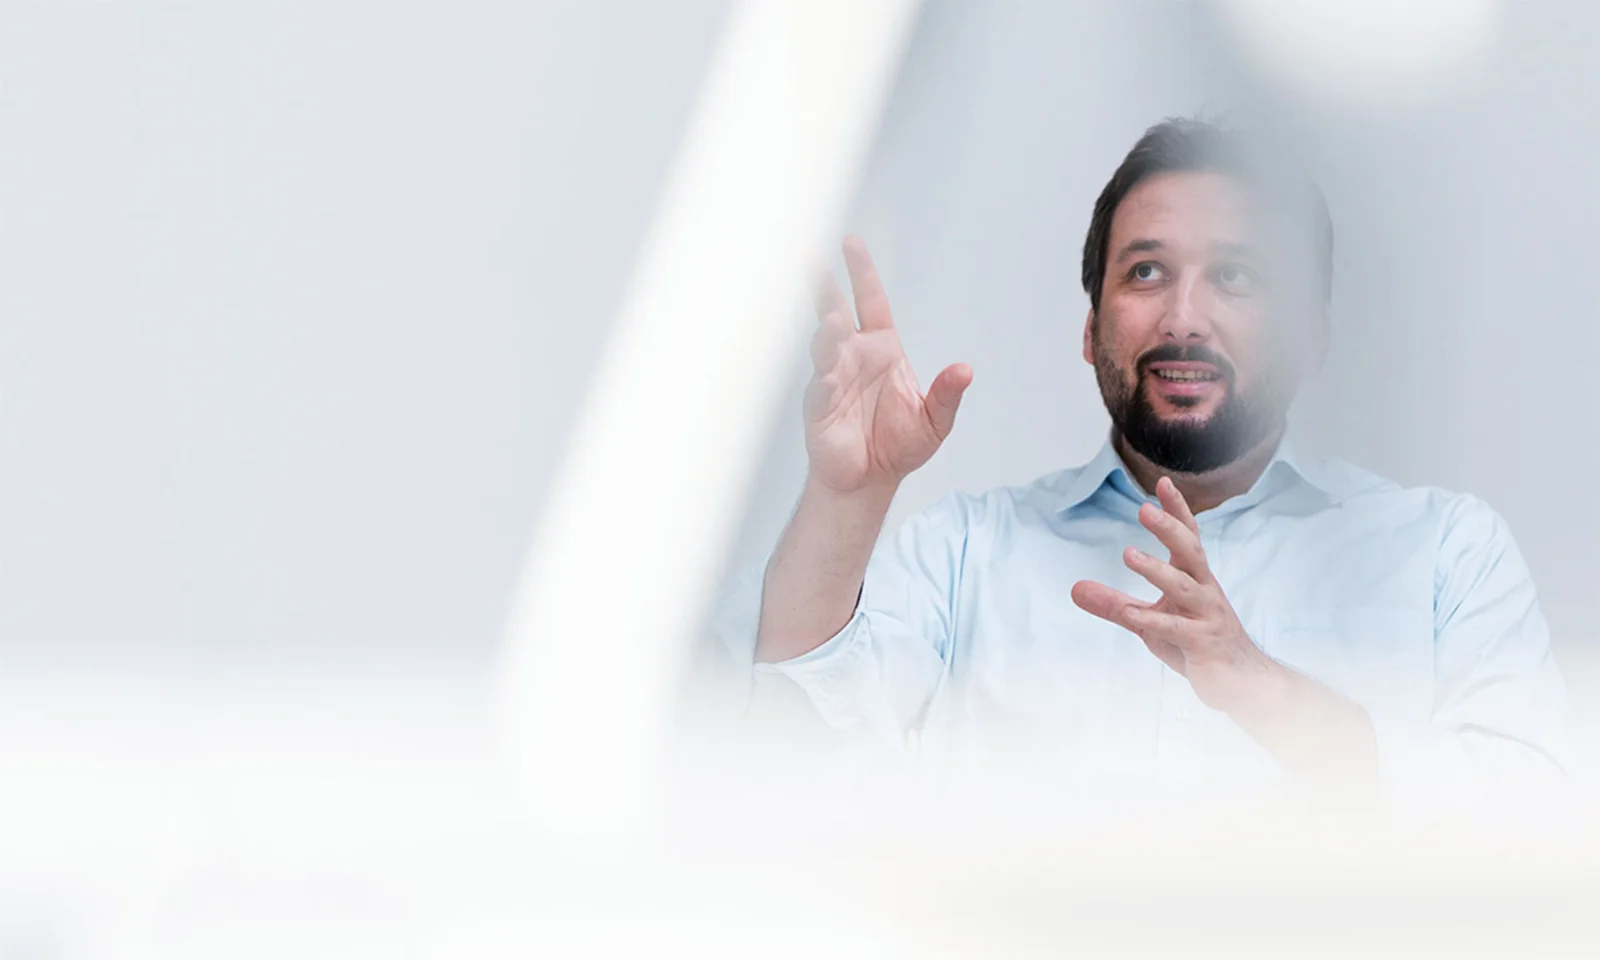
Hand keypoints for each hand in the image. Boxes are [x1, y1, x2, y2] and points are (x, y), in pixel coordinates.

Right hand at [804, 237, 971, 494]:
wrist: (869, 481)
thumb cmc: (897, 446)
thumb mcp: (934, 421)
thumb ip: (947, 394)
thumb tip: (965, 370)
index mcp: (881, 350)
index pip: (870, 301)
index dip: (862, 273)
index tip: (851, 244)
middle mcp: (853, 357)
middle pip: (835, 311)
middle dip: (825, 287)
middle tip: (814, 261)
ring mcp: (833, 378)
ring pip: (826, 346)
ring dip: (828, 335)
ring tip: (832, 323)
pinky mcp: (820, 406)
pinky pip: (822, 386)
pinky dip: (825, 379)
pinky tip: (829, 377)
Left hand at [1071, 477, 1378, 785]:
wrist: (1240, 684)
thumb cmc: (1194, 643)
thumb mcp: (1150, 621)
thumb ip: (1114, 604)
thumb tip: (1075, 588)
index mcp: (1195, 578)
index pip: (1188, 537)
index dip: (1177, 510)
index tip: (1162, 482)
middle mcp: (1204, 591)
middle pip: (1190, 552)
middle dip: (1169, 529)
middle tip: (1144, 509)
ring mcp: (1207, 616)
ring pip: (1183, 587)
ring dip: (1156, 570)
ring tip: (1128, 553)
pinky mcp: (1204, 644)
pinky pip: (1177, 630)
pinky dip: (1153, 621)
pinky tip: (1131, 615)